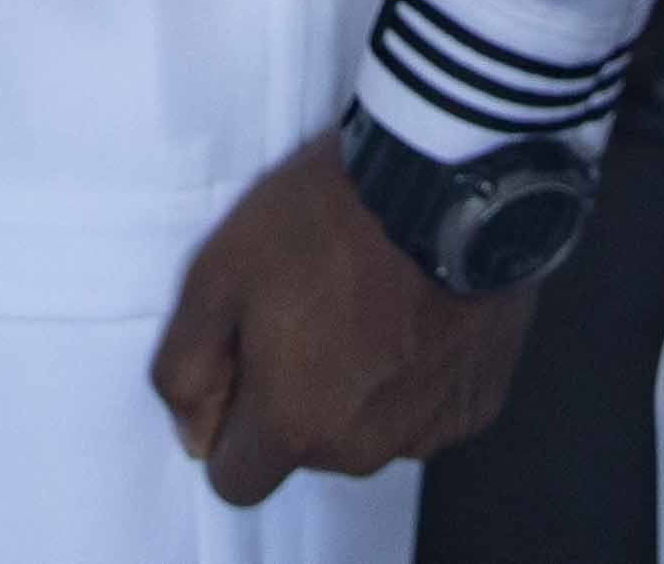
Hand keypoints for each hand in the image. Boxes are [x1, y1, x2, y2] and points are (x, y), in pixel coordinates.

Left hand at [149, 139, 538, 507]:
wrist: (442, 182)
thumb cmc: (327, 219)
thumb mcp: (216, 274)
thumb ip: (186, 370)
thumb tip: (193, 433)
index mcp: (294, 425)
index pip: (238, 481)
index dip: (230, 423)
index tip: (247, 362)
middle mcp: (364, 448)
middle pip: (308, 449)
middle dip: (298, 398)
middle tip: (310, 310)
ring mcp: (429, 429)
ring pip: (370, 431)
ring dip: (361, 387)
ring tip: (366, 301)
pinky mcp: (477, 403)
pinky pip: (427, 409)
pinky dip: (416, 372)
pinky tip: (414, 310)